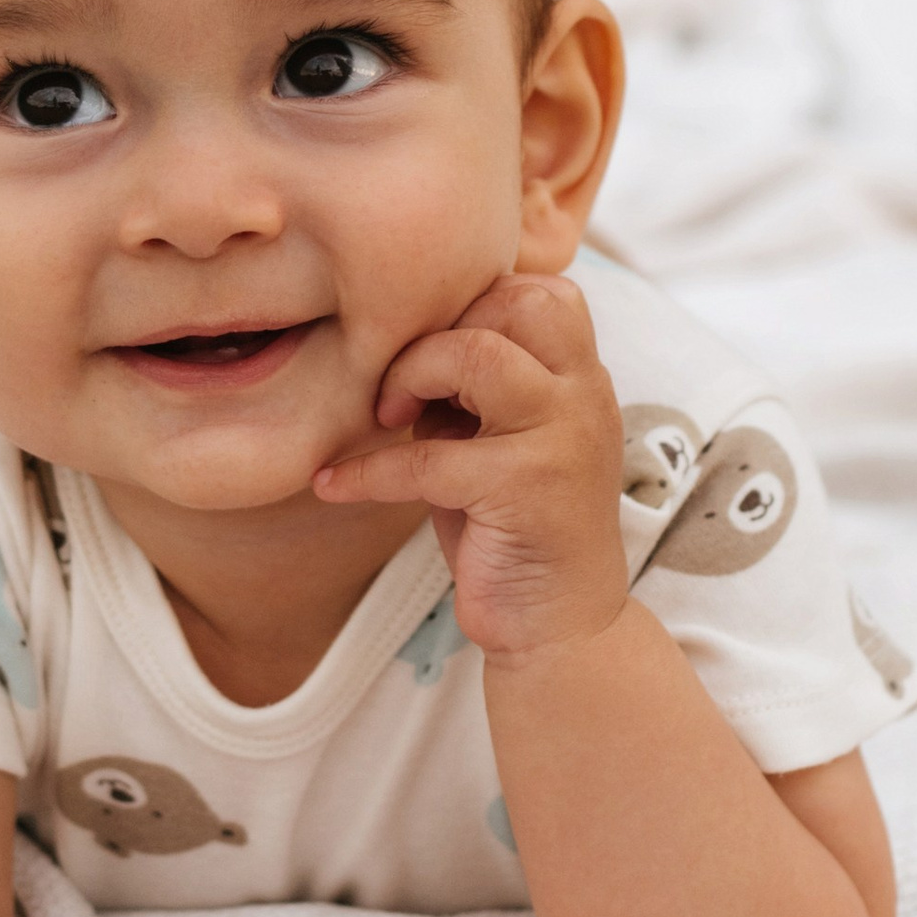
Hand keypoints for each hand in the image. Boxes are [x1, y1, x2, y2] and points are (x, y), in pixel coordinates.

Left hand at [314, 272, 625, 663]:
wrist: (560, 626)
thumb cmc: (514, 526)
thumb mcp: (499, 438)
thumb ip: (472, 386)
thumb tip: (400, 337)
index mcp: (582, 378)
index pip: (541, 290)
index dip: (474, 304)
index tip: (430, 351)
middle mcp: (584, 397)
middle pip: (516, 303)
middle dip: (438, 331)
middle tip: (401, 386)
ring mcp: (562, 441)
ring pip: (479, 356)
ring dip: (412, 375)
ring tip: (386, 417)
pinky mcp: (526, 491)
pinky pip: (428, 458)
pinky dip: (366, 470)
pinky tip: (332, 484)